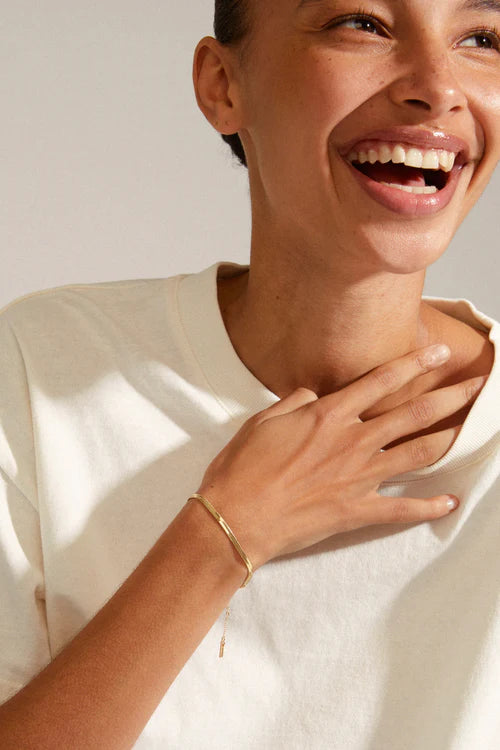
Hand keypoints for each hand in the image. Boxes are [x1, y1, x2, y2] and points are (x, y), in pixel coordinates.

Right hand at [195, 344, 485, 570]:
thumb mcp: (263, 421)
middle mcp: (351, 442)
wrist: (235, 517)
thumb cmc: (242, 468)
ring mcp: (358, 478)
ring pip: (417, 454)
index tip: (439, 354)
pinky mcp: (356, 511)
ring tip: (472, 426)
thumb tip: (313, 394)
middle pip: (411, 413)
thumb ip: (295, 402)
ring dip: (449, 438)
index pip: (381, 381)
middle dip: (449, 397)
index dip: (414, 364)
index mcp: (328, 415)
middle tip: (477, 385)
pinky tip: (451, 502)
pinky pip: (402, 509)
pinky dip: (429, 507)